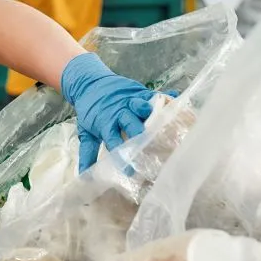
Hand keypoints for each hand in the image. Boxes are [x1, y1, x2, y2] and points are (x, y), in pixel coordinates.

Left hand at [61, 53, 158, 172]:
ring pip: (142, 106)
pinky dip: (165, 98)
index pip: (114, 141)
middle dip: (140, 134)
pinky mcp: (140, 91)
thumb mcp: (86, 132)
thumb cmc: (91, 111)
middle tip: (150, 147)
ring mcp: (130, 100)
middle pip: (130, 123)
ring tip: (162, 120)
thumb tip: (84, 177)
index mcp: (105, 124)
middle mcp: (119, 112)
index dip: (122, 155)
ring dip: (151, 113)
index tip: (130, 171)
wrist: (89, 83)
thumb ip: (88, 154)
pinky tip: (175, 102)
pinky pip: (154, 95)